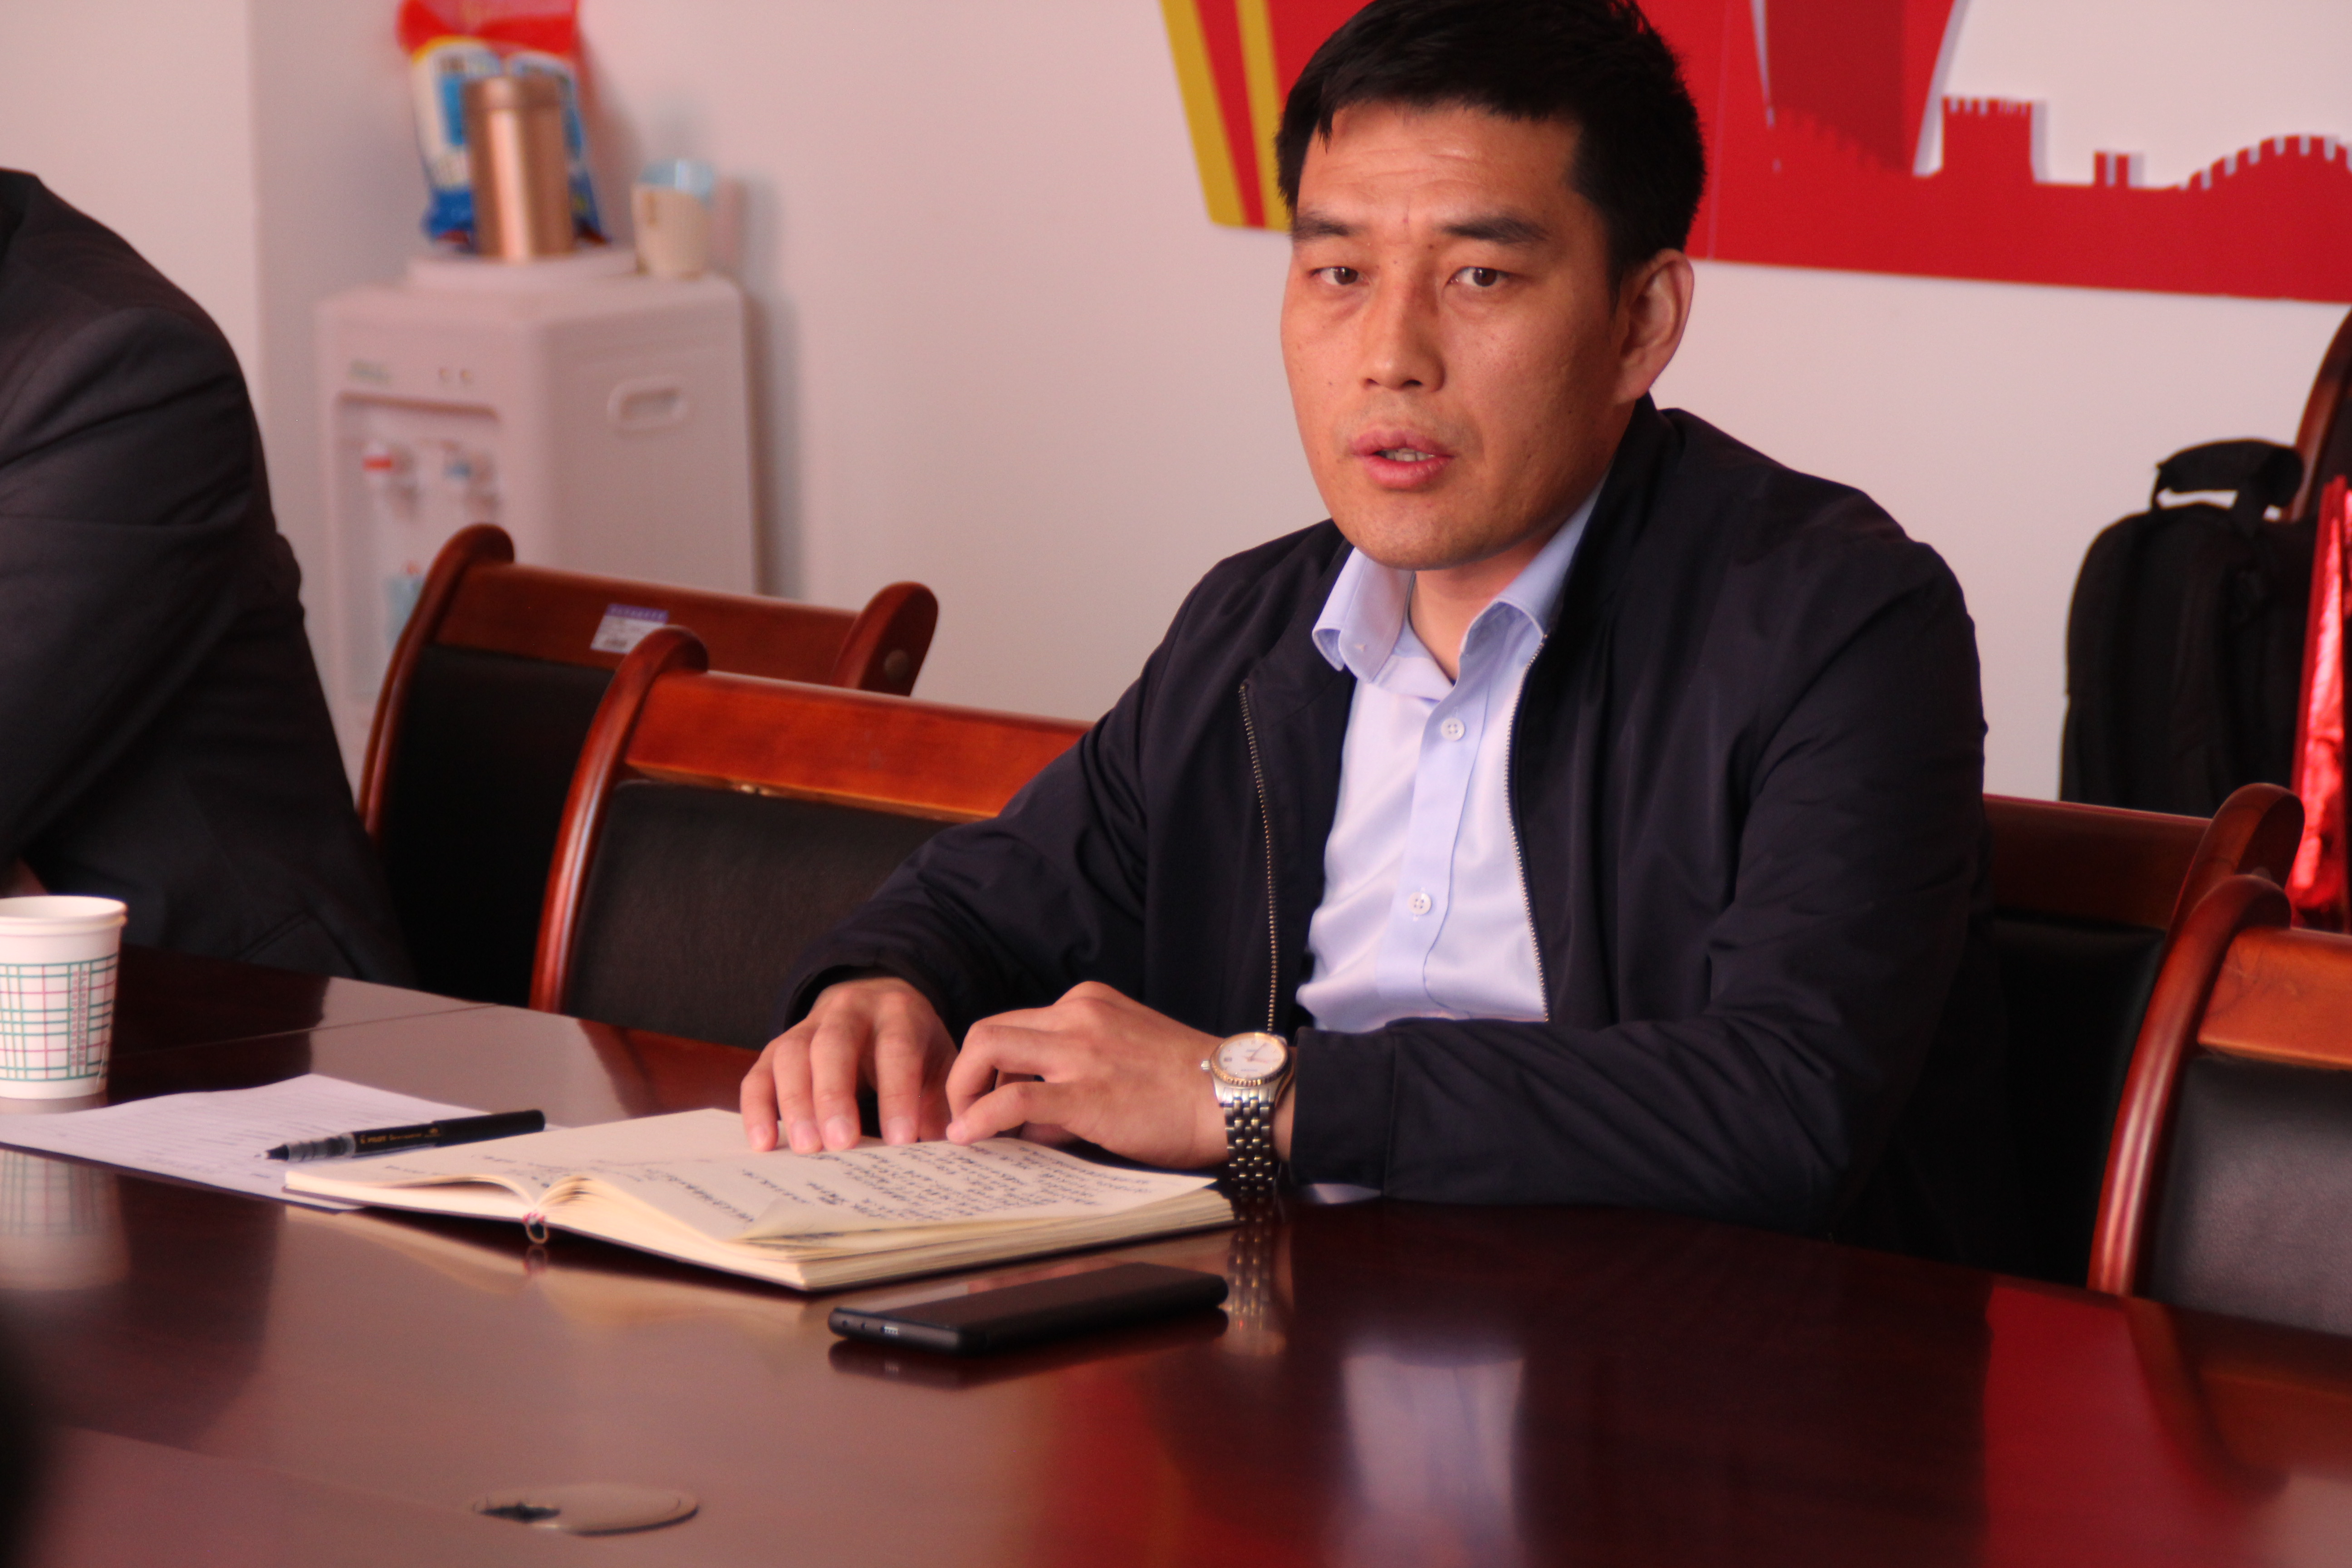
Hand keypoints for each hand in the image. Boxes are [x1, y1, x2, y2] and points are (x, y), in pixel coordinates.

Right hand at [740, 975, 953, 1153]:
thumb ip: (942, 1102)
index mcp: (897, 1012)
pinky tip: (763, 1142)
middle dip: (835, 1095)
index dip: (898, 1094)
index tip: (900, 1140)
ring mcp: (806, 1026)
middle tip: (840, 1143)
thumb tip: (949, 1151)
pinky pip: (759, 1074)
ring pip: (792, 1056)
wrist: (875, 1003)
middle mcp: (847, 1011)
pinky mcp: (776, 1047)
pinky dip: (757, 1107)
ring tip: (806, 1148)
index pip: (896, 1049)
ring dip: (796, 1103)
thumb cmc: (911, 1046)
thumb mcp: (938, 1063)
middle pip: (834, 1046)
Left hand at [944, 982, 1227, 1168]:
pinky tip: (970, 1137)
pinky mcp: (1085, 1093)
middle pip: (989, 1031)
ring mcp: (1080, 1051)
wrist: (1235, 1097)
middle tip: (962, 1112)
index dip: (988, 1065)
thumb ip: (1075, 1072)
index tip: (982, 1096)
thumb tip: (1026, 1119)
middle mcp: (1078, 1015)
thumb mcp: (1125, 1053)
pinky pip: (1012, 1100)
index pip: (1015, 1024)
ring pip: (989, 1049)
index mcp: (1088, 1002)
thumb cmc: (1189, 1087)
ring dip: (962, 1091)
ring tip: (963, 1128)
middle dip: (963, 1074)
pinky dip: (979, 1117)